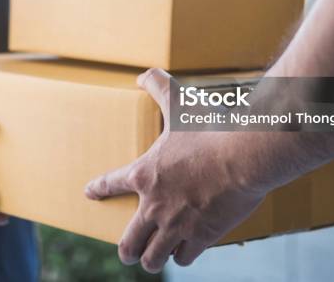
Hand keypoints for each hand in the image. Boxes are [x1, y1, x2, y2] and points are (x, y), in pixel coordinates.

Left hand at [84, 69, 267, 272]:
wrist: (243, 155)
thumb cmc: (211, 129)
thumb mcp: (180, 102)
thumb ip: (159, 86)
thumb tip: (144, 74)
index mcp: (145, 173)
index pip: (111, 183)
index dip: (99, 188)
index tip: (90, 192)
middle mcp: (155, 205)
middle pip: (129, 241)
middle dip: (126, 250)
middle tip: (127, 252)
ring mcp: (177, 224)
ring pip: (154, 257)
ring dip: (152, 258)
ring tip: (152, 259)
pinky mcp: (202, 237)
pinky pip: (185, 258)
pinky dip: (183, 256)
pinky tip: (184, 253)